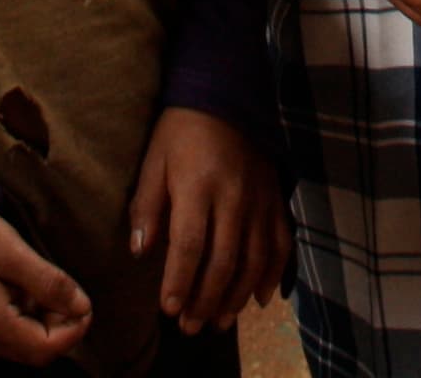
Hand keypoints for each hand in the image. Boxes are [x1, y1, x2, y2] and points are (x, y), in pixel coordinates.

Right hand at [0, 197, 91, 363]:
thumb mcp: (13, 251)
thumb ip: (50, 284)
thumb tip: (82, 307)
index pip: (45, 349)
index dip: (73, 330)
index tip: (84, 300)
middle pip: (35, 352)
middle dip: (59, 325)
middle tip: (64, 288)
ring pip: (22, 343)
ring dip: (42, 319)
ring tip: (37, 281)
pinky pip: (7, 333)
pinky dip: (24, 315)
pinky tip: (20, 285)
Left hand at [129, 105, 287, 332]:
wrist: (226, 94)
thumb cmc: (181, 130)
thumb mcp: (153, 161)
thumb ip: (147, 206)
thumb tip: (140, 251)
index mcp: (198, 186)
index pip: (189, 246)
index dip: (180, 281)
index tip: (169, 309)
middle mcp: (234, 197)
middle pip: (223, 261)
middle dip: (205, 299)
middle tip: (190, 326)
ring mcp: (260, 200)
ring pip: (254, 260)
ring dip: (236, 296)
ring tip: (218, 320)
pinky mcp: (276, 199)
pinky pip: (281, 244)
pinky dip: (272, 274)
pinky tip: (259, 299)